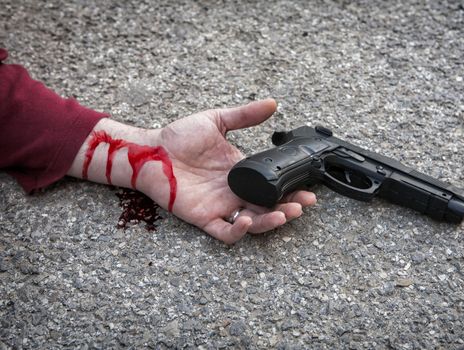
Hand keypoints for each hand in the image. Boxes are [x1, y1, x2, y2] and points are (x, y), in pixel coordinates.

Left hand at [69, 99, 315, 243]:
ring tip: (285, 213)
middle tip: (303, 203)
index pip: (271, 185)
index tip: (308, 187)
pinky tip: (248, 219)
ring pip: (252, 223)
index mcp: (240, 173)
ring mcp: (220, 206)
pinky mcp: (203, 217)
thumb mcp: (217, 121)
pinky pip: (224, 232)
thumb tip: (272, 103)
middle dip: (289, 208)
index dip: (290, 189)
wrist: (151, 150)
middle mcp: (234, 192)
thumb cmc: (179, 137)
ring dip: (271, 222)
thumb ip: (244, 115)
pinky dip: (238, 231)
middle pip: (268, 207)